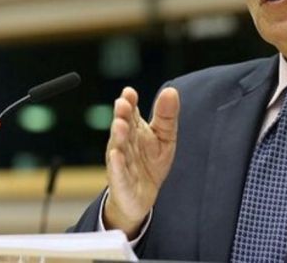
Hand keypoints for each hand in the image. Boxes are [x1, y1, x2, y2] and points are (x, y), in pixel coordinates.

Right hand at [102, 86, 179, 238]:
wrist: (141, 197)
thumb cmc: (150, 163)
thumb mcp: (164, 137)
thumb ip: (166, 115)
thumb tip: (171, 90)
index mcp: (134, 130)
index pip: (131, 113)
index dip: (130, 102)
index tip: (129, 92)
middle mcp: (125, 144)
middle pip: (123, 127)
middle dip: (122, 115)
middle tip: (122, 103)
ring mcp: (121, 163)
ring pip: (119, 148)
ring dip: (118, 136)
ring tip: (119, 124)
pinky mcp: (122, 182)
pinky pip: (119, 173)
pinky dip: (117, 165)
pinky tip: (115, 155)